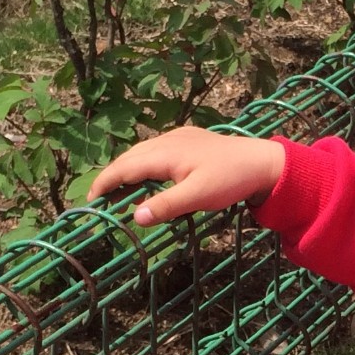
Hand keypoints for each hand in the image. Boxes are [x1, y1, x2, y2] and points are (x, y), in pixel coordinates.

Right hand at [89, 126, 283, 225]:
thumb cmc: (230, 179)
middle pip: (130, 157)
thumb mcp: (197, 197)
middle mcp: (167, 141)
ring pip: (143, 151)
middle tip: (101, 197)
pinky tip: (152, 172)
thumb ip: (165, 206)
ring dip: (129, 168)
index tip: (91, 200)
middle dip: (113, 175)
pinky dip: (145, 162)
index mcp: (164, 154)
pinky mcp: (192, 139)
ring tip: (120, 187)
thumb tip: (134, 218)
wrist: (263, 162)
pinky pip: (158, 148)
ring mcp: (180, 137)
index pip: (124, 168)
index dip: (105, 183)